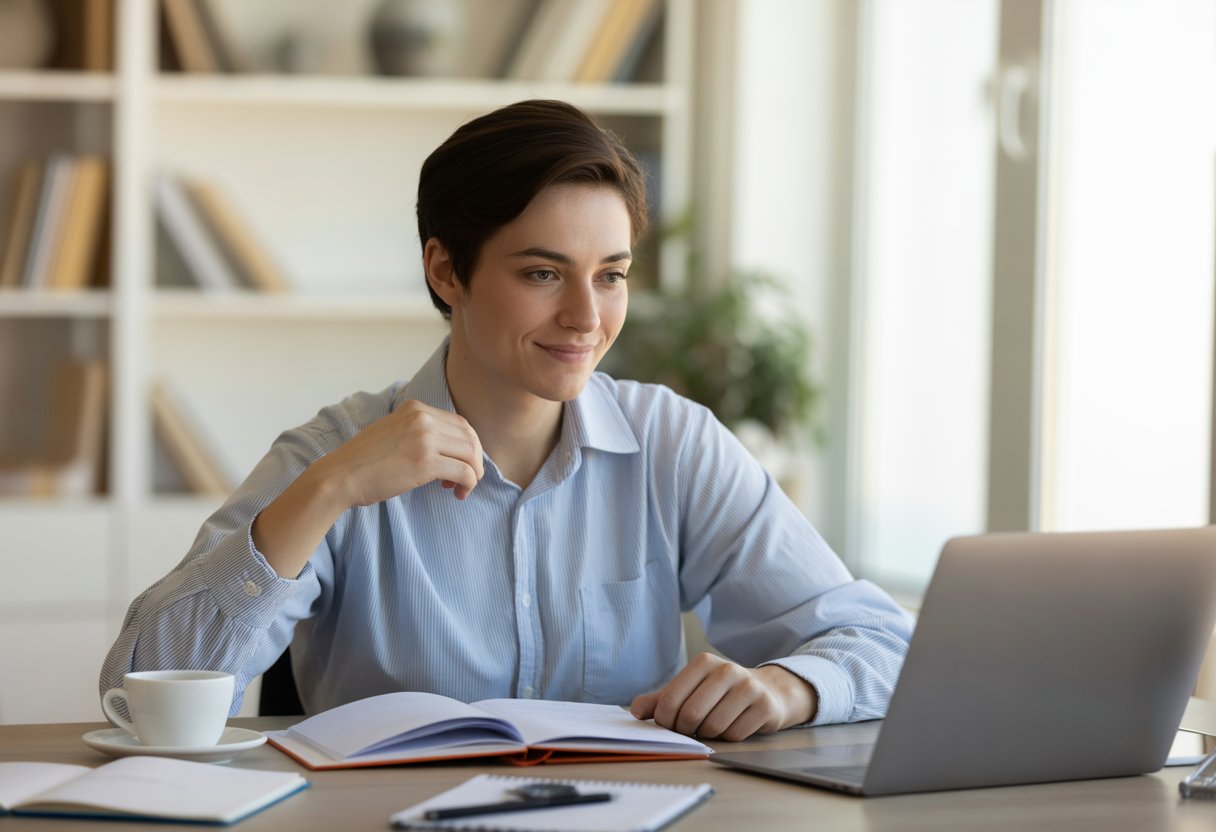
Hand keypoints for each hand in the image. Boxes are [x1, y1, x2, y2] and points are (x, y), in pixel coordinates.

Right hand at [316, 399, 484, 506]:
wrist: (340, 476)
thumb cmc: (364, 462)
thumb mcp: (394, 432)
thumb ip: (419, 432)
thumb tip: (451, 450)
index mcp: (415, 408)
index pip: (459, 423)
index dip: (467, 446)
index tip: (460, 464)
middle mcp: (422, 417)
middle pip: (469, 436)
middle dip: (474, 460)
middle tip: (465, 479)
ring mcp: (425, 438)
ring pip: (471, 454)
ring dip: (473, 473)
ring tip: (461, 488)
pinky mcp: (426, 462)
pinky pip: (464, 472)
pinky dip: (468, 484)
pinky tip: (457, 493)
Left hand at [629, 653, 816, 740]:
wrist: (769, 692)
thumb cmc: (721, 692)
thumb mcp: (690, 689)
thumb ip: (660, 699)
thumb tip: (635, 711)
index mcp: (704, 662)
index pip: (670, 699)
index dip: (664, 720)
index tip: (669, 725)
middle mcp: (727, 670)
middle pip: (690, 715)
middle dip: (685, 730)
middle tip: (690, 729)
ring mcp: (748, 687)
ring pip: (712, 727)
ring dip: (707, 735)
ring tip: (712, 725)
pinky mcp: (764, 707)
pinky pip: (734, 735)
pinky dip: (727, 738)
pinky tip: (732, 726)